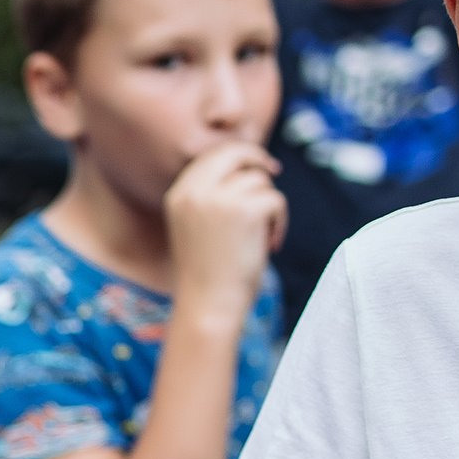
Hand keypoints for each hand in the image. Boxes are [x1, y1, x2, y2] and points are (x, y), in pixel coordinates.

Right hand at [165, 143, 284, 323]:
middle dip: (258, 160)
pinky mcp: (245, 210)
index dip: (239, 156)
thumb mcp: (196, 227)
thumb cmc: (207, 274)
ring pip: (259, 180)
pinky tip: (271, 244)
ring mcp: (219, 199)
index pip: (212, 155)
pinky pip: (275, 199)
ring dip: (269, 205)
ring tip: (262, 235)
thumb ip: (211, 197)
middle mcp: (194, 191)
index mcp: (178, 194)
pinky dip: (280, 222)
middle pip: (235, 152)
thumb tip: (250, 169)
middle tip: (274, 173)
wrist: (208, 305)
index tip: (258, 166)